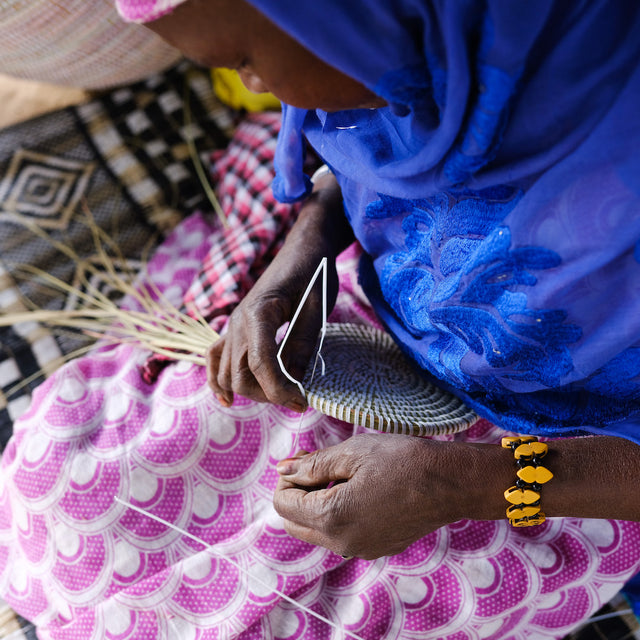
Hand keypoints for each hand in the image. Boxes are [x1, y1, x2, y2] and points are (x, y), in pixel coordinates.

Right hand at [207, 177, 351, 409]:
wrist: (302, 250)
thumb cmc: (313, 274)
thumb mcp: (317, 308)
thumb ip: (302, 344)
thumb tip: (295, 382)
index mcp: (259, 313)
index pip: (261, 364)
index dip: (280, 390)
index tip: (302, 403)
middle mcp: (238, 322)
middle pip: (239, 376)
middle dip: (268, 394)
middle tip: (298, 397)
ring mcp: (232, 326)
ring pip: (227, 374)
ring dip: (252, 391)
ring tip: (280, 393)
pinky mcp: (233, 329)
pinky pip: (215, 359)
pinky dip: (219, 381)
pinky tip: (228, 400)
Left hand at [273, 434, 496, 558]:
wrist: (450, 483)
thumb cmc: (402, 461)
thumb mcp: (352, 452)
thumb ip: (312, 464)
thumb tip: (282, 470)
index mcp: (332, 517)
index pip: (283, 503)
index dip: (287, 478)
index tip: (304, 458)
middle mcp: (342, 542)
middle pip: (294, 523)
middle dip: (297, 493)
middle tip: (316, 465)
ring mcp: (360, 549)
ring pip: (317, 531)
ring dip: (315, 505)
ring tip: (338, 474)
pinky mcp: (376, 547)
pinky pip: (341, 535)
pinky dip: (337, 515)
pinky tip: (357, 490)